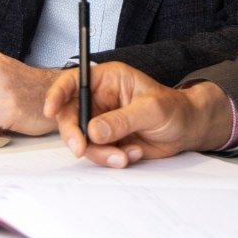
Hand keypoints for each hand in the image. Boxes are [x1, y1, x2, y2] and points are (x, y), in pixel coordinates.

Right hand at [43, 61, 232, 167]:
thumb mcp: (151, 109)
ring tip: (124, 155)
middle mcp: (101, 99)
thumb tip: (94, 130)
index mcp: (109, 79)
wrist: (187, 130)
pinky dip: (110, 158)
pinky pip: (96, 153)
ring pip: (83, 139)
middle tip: (82, 148)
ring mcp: (102, 121)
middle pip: (70, 115)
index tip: (50, 109)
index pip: (75, 81)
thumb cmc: (174, 108)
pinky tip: (132, 154)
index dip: (58, 93)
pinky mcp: (108, 141)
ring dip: (99, 152)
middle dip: (75, 134)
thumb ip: (122, 119)